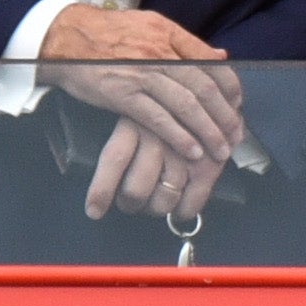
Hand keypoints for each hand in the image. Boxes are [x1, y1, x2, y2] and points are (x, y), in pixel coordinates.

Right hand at [38, 4, 245, 170]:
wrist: (65, 37)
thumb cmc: (108, 34)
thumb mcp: (150, 25)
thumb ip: (185, 43)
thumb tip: (220, 56)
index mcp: (169, 33)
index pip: (211, 62)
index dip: (230, 87)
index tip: (238, 106)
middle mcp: (159, 52)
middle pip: (204, 86)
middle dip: (225, 115)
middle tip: (236, 135)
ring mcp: (141, 73)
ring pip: (186, 104)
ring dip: (207, 130)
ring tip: (220, 149)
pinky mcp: (122, 94)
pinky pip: (158, 118)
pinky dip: (179, 136)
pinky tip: (192, 151)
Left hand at [79, 118, 223, 224]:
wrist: (211, 94)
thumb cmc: (164, 107)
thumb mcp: (133, 111)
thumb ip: (120, 138)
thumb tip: (103, 175)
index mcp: (135, 123)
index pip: (114, 160)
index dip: (101, 191)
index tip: (94, 211)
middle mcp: (159, 138)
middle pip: (136, 189)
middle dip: (130, 204)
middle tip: (129, 201)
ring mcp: (186, 153)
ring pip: (163, 200)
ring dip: (154, 209)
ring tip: (153, 203)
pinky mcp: (209, 165)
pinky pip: (191, 202)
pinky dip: (183, 212)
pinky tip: (177, 210)